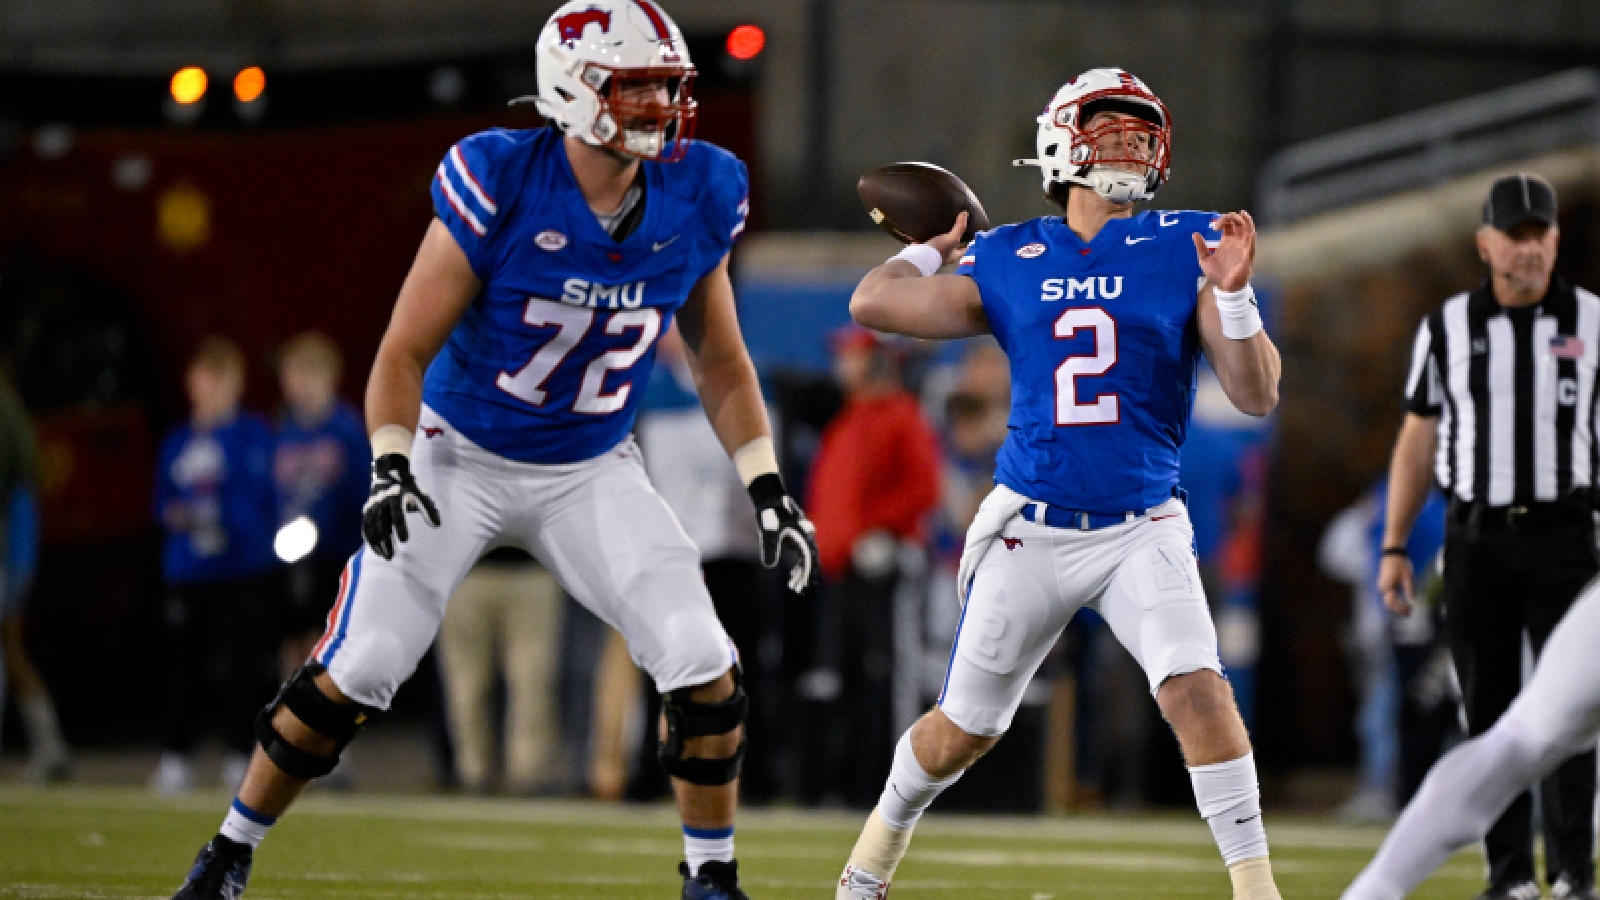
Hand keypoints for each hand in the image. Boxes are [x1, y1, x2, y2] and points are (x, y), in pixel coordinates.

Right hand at [362, 453, 440, 560]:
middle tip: (393, 556)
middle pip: (382, 524)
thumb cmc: (407, 486)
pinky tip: (376, 549)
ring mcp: (371, 506)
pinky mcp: (366, 510)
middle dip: (386, 541)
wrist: (388, 473)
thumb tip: (436, 525)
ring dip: (377, 543)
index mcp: (395, 496)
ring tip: (385, 556)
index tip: (405, 541)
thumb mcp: (420, 493)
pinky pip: (365, 526)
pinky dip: (369, 539)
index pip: (396, 515)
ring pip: (371, 527)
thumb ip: (428, 509)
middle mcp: (380, 502)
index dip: (400, 528)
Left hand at [748, 473, 819, 592]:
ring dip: (801, 572)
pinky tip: (792, 574)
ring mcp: (801, 537)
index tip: (805, 584)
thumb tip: (770, 566)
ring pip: (805, 558)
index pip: (808, 558)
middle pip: (809, 560)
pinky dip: (798, 565)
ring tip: (794, 585)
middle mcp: (805, 537)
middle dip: (805, 575)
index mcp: (802, 536)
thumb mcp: (768, 532)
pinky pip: (801, 554)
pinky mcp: (795, 537)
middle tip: (798, 589)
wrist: (770, 498)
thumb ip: (770, 548)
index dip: (808, 572)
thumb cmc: (770, 514)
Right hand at [926, 211, 969, 265]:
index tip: (969, 237)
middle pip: (951, 248)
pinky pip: (926, 242)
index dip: (967, 244)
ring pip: (939, 244)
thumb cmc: (939, 250)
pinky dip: (926, 236)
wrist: (919, 256)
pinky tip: (926, 228)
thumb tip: (966, 213)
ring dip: (940, 238)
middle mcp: (944, 256)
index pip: (964, 250)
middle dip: (953, 241)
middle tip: (955, 229)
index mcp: (953, 255)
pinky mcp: (923, 249)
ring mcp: (933, 253)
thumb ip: (959, 227)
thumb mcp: (952, 238)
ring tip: (941, 227)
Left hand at [1193, 210, 1256, 291]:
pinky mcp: (1248, 256)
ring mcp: (1243, 248)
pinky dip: (1251, 237)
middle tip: (1223, 221)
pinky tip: (1249, 231)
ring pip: (1249, 230)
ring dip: (1247, 221)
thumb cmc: (1216, 274)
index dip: (1223, 220)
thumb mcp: (1204, 259)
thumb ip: (1200, 247)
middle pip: (1240, 223)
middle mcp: (1237, 241)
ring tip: (1242, 213)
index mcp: (1227, 241)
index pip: (1229, 224)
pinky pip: (1252, 245)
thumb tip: (1194, 234)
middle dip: (1233, 217)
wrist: (1224, 287)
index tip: (1214, 227)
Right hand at [1377, 553, 1414, 616]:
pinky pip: (1389, 595)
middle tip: (1409, 613)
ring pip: (1389, 600)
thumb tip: (1412, 600)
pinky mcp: (1385, 583)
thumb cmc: (1400, 563)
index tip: (1410, 610)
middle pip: (1389, 603)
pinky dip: (1396, 600)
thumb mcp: (1408, 576)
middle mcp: (1382, 587)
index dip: (1401, 608)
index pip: (1392, 602)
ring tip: (1408, 609)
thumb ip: (1409, 589)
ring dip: (1397, 606)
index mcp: (1387, 586)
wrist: (1392, 552)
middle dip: (1399, 609)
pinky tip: (1403, 601)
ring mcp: (1382, 585)